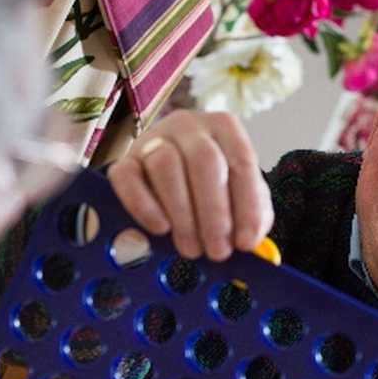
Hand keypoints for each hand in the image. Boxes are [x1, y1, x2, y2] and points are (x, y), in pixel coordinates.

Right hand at [107, 110, 273, 260]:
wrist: (167, 177)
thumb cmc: (211, 189)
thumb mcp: (239, 197)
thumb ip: (252, 217)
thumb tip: (253, 242)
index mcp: (225, 128)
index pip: (242, 161)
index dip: (247, 206)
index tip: (245, 242)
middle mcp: (189, 126)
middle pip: (204, 160)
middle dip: (213, 212)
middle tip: (216, 251)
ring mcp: (153, 139)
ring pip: (165, 166)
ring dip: (182, 214)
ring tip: (191, 248)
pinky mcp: (125, 160)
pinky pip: (127, 177)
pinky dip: (143, 205)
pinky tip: (160, 228)